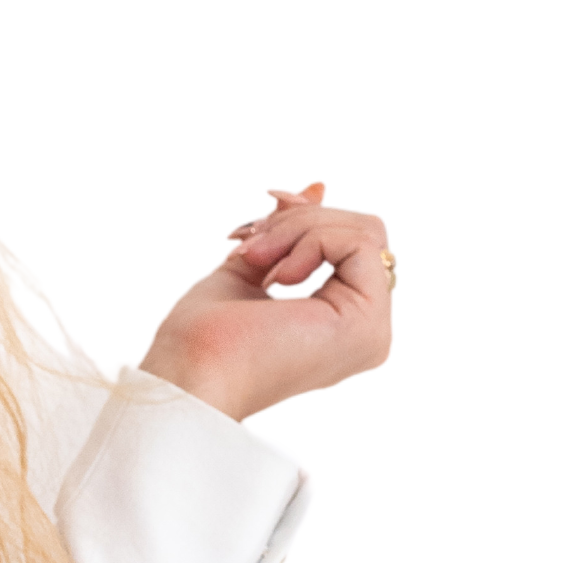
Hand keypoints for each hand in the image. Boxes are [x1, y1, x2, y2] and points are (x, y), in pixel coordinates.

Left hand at [136, 178, 395, 424]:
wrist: (189, 376)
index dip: (304, 221)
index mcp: (342, 323)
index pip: (351, 243)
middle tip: (251, 243)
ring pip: (363, 231)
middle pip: (363, 230)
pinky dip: (310, 241)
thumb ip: (287, 231)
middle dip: (300, 221)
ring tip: (255, 257)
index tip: (252, 232)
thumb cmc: (204, 338)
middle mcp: (368, 331)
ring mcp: (373, 330)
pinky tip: (278, 274)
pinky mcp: (367, 323)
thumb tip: (315, 187)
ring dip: (298, 229)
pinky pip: (359, 243)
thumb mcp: (250, 264)